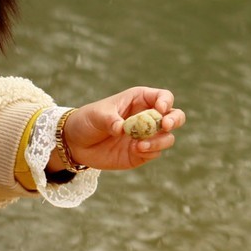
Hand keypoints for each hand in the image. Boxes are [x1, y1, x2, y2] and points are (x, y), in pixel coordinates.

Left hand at [59, 86, 185, 170]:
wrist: (76, 143)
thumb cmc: (88, 120)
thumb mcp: (97, 115)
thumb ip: (110, 120)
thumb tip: (122, 129)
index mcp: (140, 100)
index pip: (163, 97)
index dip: (166, 101)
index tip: (160, 108)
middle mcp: (148, 117)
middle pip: (175, 116)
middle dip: (174, 120)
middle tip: (166, 125)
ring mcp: (146, 136)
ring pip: (167, 137)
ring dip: (159, 141)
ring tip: (140, 145)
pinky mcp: (141, 153)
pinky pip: (155, 153)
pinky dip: (150, 152)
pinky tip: (136, 150)